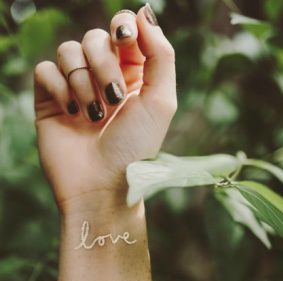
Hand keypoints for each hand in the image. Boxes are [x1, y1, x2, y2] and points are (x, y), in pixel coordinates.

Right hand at [33, 5, 175, 214]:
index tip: (125, 35)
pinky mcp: (48, 98)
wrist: (101, 184)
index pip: (125, 30)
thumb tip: (145, 13)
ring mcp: (75, 86)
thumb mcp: (161, 100)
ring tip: (95, 114)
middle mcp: (105, 76)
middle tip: (114, 97)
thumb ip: (160, 54)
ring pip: (68, 51)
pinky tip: (73, 114)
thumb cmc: (137, 147)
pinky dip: (60, 90)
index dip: (124, 26)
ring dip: (84, 81)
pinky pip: (45, 70)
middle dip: (104, 63)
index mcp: (136, 74)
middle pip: (96, 37)